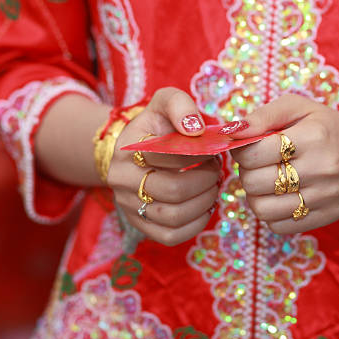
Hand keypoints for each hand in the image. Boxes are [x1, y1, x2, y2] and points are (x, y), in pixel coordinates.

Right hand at [108, 88, 220, 245]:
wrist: (132, 151)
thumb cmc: (155, 126)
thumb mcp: (164, 103)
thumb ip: (180, 105)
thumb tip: (195, 129)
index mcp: (127, 149)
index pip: (166, 156)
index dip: (197, 154)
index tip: (210, 149)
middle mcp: (122, 181)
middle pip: (173, 190)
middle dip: (205, 180)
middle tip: (217, 170)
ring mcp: (129, 206)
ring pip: (174, 216)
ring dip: (204, 201)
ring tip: (213, 186)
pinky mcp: (140, 225)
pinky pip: (171, 236)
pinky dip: (196, 223)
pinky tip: (205, 206)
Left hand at [227, 94, 338, 233]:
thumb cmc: (326, 126)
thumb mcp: (298, 107)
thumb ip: (262, 116)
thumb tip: (230, 132)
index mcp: (313, 137)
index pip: (254, 153)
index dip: (242, 151)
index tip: (249, 147)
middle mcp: (321, 169)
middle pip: (254, 183)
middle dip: (247, 172)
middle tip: (258, 164)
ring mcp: (324, 198)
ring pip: (262, 209)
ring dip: (255, 196)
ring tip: (266, 182)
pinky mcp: (325, 218)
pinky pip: (277, 226)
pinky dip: (271, 213)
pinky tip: (280, 197)